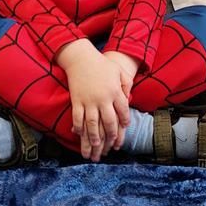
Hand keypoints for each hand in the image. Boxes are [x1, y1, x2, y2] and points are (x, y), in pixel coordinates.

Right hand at [59, 41, 129, 160]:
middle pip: (109, 122)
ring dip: (94, 138)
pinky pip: (77, 117)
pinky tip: (79, 135)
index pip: (123, 111)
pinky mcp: (76, 100)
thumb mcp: (118, 71)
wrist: (81, 58)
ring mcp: (88, 101)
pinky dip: (78, 127)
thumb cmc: (101, 64)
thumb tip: (130, 98)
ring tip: (95, 148)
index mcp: (115, 91)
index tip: (124, 129)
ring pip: (92, 124)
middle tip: (111, 146)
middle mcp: (102, 98)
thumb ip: (127, 84)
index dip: (124, 122)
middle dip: (111, 136)